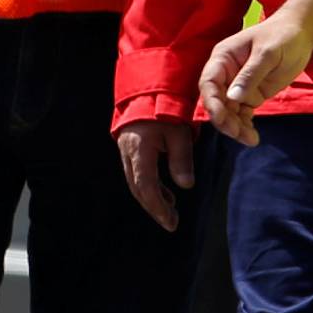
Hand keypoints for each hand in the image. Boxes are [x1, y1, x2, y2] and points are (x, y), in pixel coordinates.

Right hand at [116, 117, 195, 232]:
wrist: (145, 88)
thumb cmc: (164, 108)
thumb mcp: (179, 132)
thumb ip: (181, 159)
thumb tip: (186, 185)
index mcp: (139, 150)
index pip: (147, 187)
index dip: (158, 208)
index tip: (171, 223)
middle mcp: (128, 152)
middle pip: (138, 188)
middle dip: (154, 207)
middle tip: (171, 222)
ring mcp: (126, 149)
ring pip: (136, 181)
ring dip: (152, 197)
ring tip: (170, 207)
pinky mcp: (129, 146)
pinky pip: (136, 171)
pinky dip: (149, 184)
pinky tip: (164, 190)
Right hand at [198, 13, 312, 143]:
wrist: (300, 35)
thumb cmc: (282, 37)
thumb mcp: (268, 53)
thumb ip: (251, 74)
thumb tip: (232, 97)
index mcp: (223, 58)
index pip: (209, 82)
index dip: (211, 102)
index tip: (221, 118)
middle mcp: (226, 74)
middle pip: (217, 101)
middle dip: (224, 119)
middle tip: (238, 133)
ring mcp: (238, 86)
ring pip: (229, 111)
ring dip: (235, 126)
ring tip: (250, 139)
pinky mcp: (251, 95)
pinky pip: (242, 113)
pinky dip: (245, 125)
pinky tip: (252, 137)